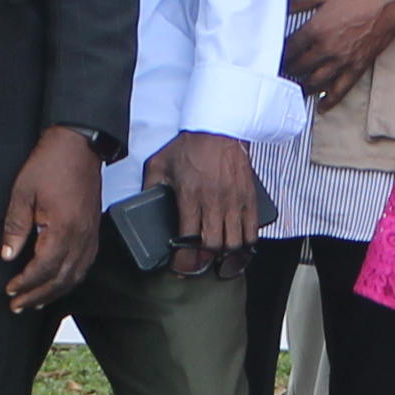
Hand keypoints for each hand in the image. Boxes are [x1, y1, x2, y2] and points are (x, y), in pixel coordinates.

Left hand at [1, 127, 105, 308]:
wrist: (78, 146)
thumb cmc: (49, 165)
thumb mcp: (23, 193)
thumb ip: (15, 227)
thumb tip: (8, 256)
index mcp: (63, 229)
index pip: (43, 268)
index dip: (25, 283)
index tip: (9, 290)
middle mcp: (81, 237)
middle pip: (60, 279)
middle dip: (37, 295)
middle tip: (18, 305)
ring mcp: (90, 236)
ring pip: (75, 276)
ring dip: (54, 292)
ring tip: (35, 301)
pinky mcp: (94, 232)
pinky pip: (85, 265)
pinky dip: (70, 279)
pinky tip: (58, 282)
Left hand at [149, 130, 262, 270]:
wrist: (219, 127)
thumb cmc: (190, 145)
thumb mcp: (159, 164)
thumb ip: (149, 186)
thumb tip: (141, 204)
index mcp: (190, 196)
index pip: (188, 239)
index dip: (184, 259)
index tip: (179, 266)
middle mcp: (214, 201)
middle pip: (214, 245)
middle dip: (204, 262)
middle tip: (197, 265)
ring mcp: (234, 200)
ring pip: (235, 242)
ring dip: (226, 256)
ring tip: (217, 261)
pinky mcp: (249, 197)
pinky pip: (252, 229)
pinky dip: (247, 243)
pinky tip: (239, 248)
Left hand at [282, 0, 394, 105]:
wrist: (391, 2)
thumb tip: (286, 3)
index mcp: (317, 29)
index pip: (290, 48)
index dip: (280, 53)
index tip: (275, 56)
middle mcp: (327, 48)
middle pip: (299, 67)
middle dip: (288, 70)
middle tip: (282, 72)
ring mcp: (342, 61)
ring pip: (316, 82)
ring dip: (303, 86)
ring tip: (296, 87)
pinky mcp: (357, 67)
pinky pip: (340, 90)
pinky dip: (330, 100)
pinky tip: (322, 105)